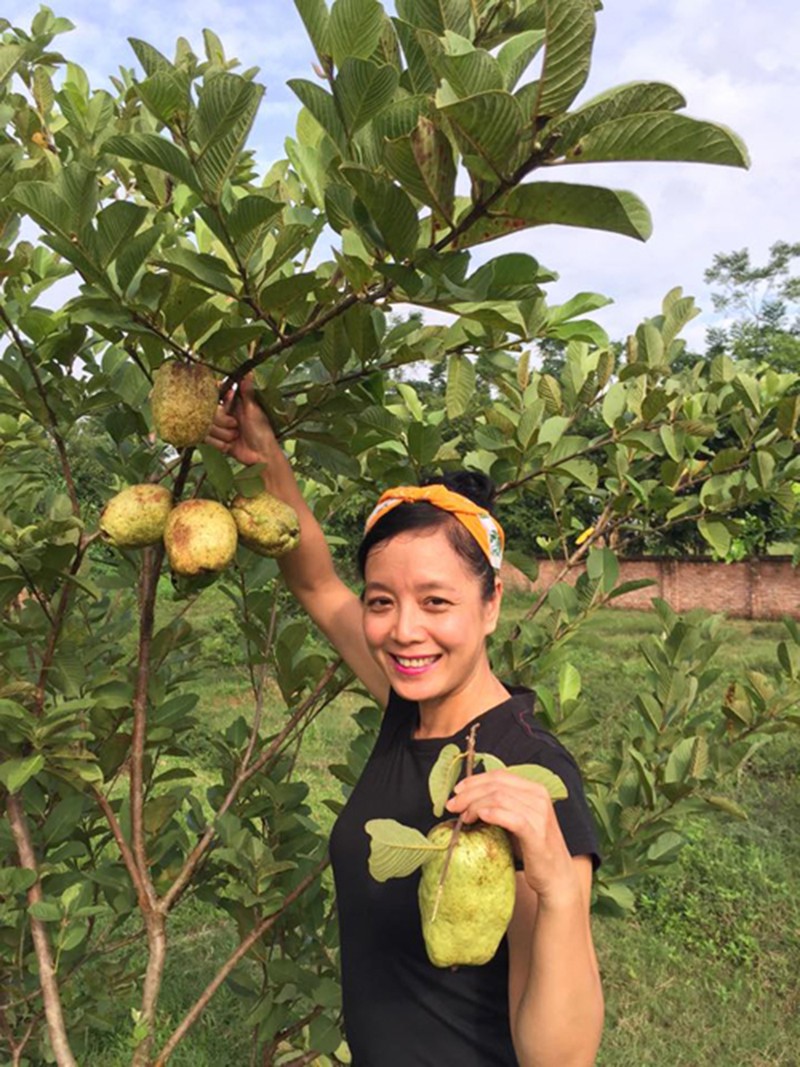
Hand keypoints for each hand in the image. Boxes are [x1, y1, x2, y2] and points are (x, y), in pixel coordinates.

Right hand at [205, 375, 276, 466]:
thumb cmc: (262, 432)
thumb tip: (249, 372)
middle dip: (223, 420)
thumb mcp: (254, 410)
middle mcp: (225, 414)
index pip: (217, 394)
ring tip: (235, 437)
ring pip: (208, 425)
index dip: (217, 396)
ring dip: (223, 433)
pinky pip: (207, 438)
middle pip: (210, 411)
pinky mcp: (216, 440)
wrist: (261, 455)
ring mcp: (219, 427)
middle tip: (236, 425)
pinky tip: (229, 445)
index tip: (219, 397)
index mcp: (234, 404)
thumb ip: (247, 392)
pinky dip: (218, 443)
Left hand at [445, 770, 579, 903]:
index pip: (499, 776)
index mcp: (535, 789)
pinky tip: (479, 818)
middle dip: (469, 793)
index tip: (456, 791)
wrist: (556, 876)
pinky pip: (511, 817)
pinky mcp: (537, 833)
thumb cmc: (532, 848)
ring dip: (475, 805)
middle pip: (496, 785)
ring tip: (464, 817)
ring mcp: (540, 814)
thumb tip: (466, 799)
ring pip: (500, 798)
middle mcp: (539, 797)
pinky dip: (492, 814)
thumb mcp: (517, 820)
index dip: (475, 781)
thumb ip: (501, 806)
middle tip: (453, 806)